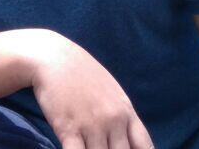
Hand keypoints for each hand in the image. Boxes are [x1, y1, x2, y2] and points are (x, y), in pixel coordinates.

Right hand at [30, 33, 153, 148]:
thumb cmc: (81, 74)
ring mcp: (92, 125)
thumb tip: (129, 140)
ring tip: (88, 148)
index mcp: (126, 111)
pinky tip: (74, 148)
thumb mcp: (111, 92)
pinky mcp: (68, 129)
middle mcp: (113, 120)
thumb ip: (121, 116)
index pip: (145, 146)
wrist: (53, 58)